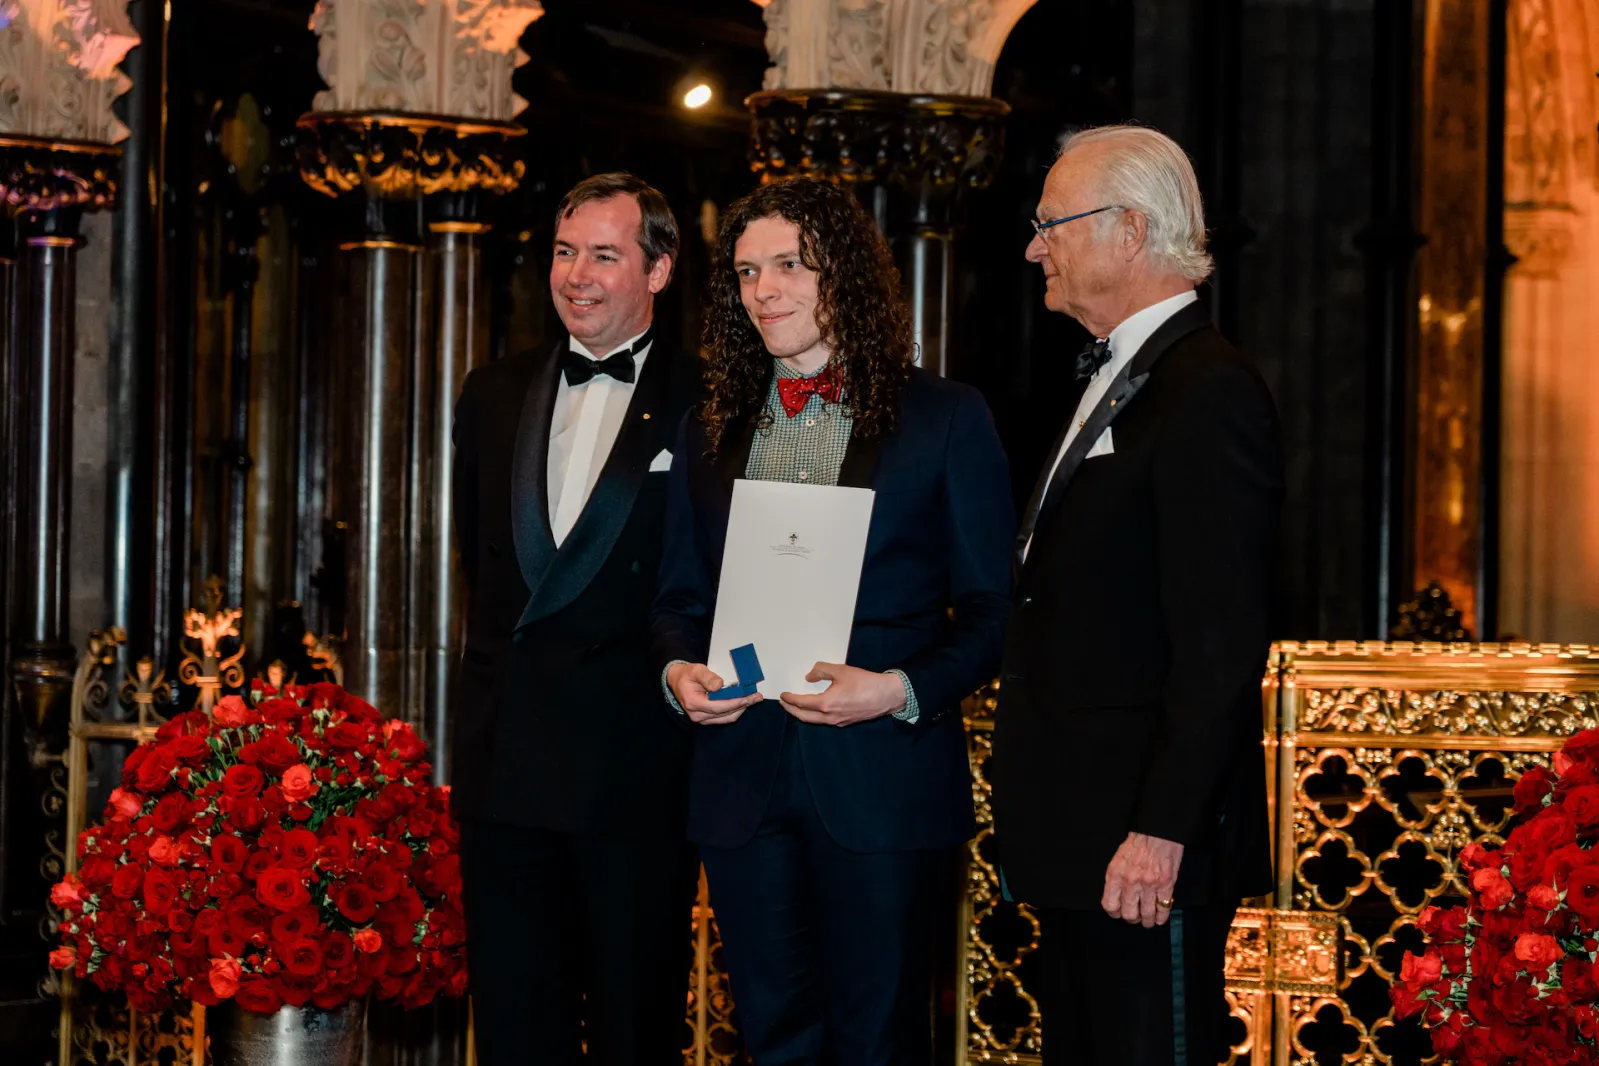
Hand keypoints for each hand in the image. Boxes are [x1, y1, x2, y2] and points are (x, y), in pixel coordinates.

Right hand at [668, 662, 762, 725]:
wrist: (677, 681)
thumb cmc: (687, 675)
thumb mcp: (696, 670)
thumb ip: (708, 677)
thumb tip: (719, 685)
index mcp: (693, 703)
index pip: (718, 706)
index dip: (735, 702)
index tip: (748, 697)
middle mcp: (697, 715)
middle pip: (725, 714)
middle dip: (743, 705)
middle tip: (757, 697)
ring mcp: (702, 719)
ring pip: (726, 718)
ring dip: (741, 709)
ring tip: (754, 699)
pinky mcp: (706, 719)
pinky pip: (724, 718)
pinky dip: (735, 710)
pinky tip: (744, 703)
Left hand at [779, 663, 905, 726]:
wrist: (887, 696)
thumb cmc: (865, 682)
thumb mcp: (841, 670)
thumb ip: (821, 670)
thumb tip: (809, 677)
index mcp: (826, 704)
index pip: (801, 703)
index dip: (790, 699)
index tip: (783, 695)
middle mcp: (829, 717)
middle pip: (804, 717)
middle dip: (792, 710)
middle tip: (784, 703)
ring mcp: (838, 722)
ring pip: (814, 721)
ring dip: (803, 714)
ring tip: (797, 706)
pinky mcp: (845, 722)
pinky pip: (825, 721)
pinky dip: (815, 715)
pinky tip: (816, 708)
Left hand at [1101, 832, 1184, 927]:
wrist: (1157, 833)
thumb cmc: (1138, 844)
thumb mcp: (1118, 859)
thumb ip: (1116, 879)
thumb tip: (1116, 897)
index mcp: (1115, 874)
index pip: (1110, 904)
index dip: (1115, 913)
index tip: (1119, 913)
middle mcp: (1130, 881)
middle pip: (1128, 913)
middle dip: (1133, 919)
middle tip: (1136, 918)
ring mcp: (1149, 884)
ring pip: (1147, 913)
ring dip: (1148, 921)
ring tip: (1149, 921)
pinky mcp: (1165, 885)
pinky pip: (1163, 908)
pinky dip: (1161, 917)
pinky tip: (1160, 918)